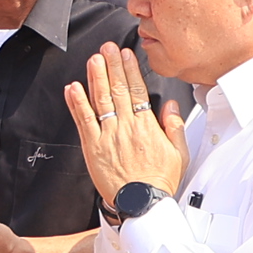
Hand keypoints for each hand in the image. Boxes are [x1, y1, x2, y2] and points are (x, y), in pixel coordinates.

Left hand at [67, 45, 185, 204]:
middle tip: (107, 48)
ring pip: (101, 100)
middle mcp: (127, 127)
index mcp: (147, 127)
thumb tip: (170, 105)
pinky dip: (77, 103)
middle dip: (112, 66)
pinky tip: (73, 88)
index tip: (126, 55)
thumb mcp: (179, 154)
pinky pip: (84, 121)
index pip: (137, 91)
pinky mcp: (93, 148)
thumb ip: (174, 126)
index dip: (130, 71)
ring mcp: (108, 136)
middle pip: (118, 90)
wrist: (143, 205)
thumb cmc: (159, 182)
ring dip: (96, 77)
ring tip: (93, 60)